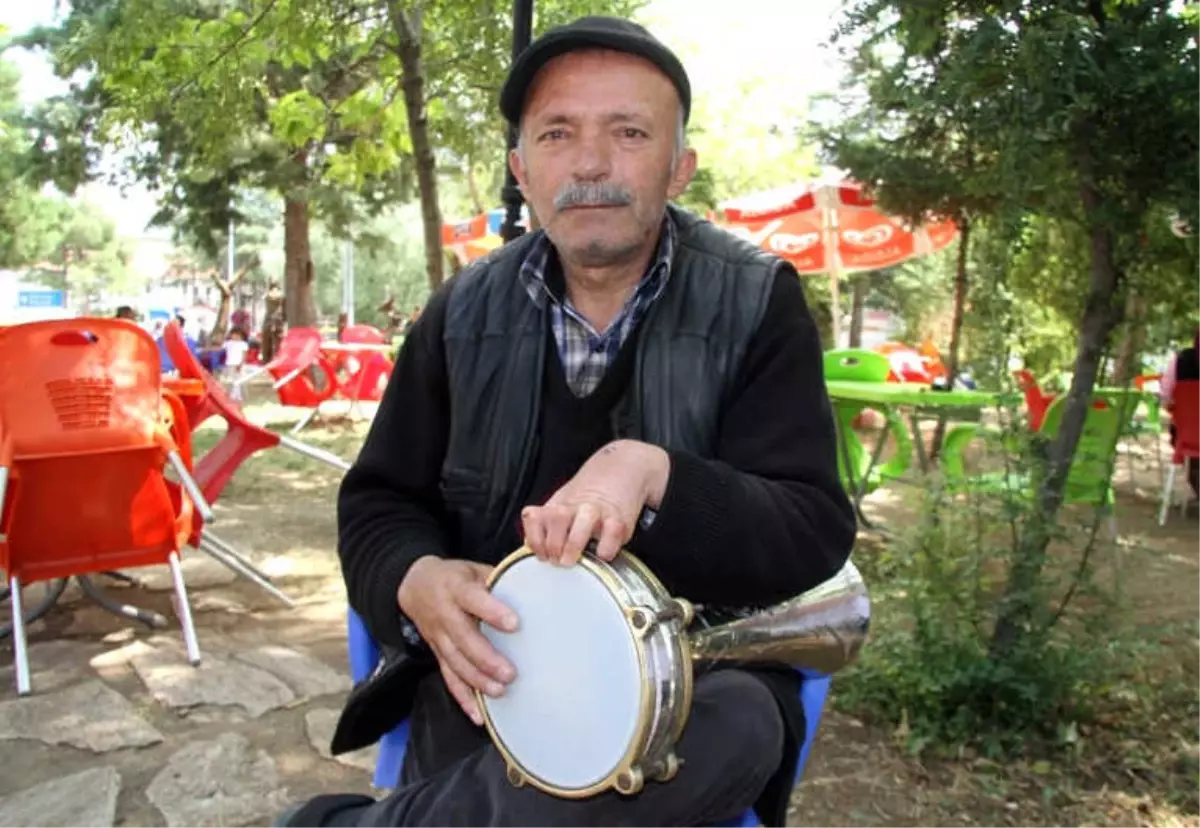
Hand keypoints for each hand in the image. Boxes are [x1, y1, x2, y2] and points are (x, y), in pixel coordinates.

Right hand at [397, 556, 518, 724]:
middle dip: (486, 658)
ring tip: (499, 692)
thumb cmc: (454, 577)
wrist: (415, 586)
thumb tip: (535, 589)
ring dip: (477, 680)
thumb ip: (499, 581)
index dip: (492, 611)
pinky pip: (449, 678)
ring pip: (455, 663)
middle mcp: (445, 614)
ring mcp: (439, 637)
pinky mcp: (438, 654)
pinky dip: (463, 698)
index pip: (473, 599)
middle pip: (463, 639)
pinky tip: (478, 714)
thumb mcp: (473, 569)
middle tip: (510, 673)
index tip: (515, 624)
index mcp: (456, 588)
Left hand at [521, 440, 669, 566]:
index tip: (541, 555)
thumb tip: (531, 546)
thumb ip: (546, 524)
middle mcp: (576, 506)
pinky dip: (605, 549)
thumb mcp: (562, 505)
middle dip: (552, 545)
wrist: (621, 470)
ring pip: (581, 524)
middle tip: (556, 561)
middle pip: (555, 519)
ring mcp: (598, 511)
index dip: (535, 540)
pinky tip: (601, 554)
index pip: (535, 518)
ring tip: (570, 561)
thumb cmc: (589, 497)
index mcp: (558, 505)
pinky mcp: (620, 520)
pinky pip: (611, 535)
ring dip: (572, 545)